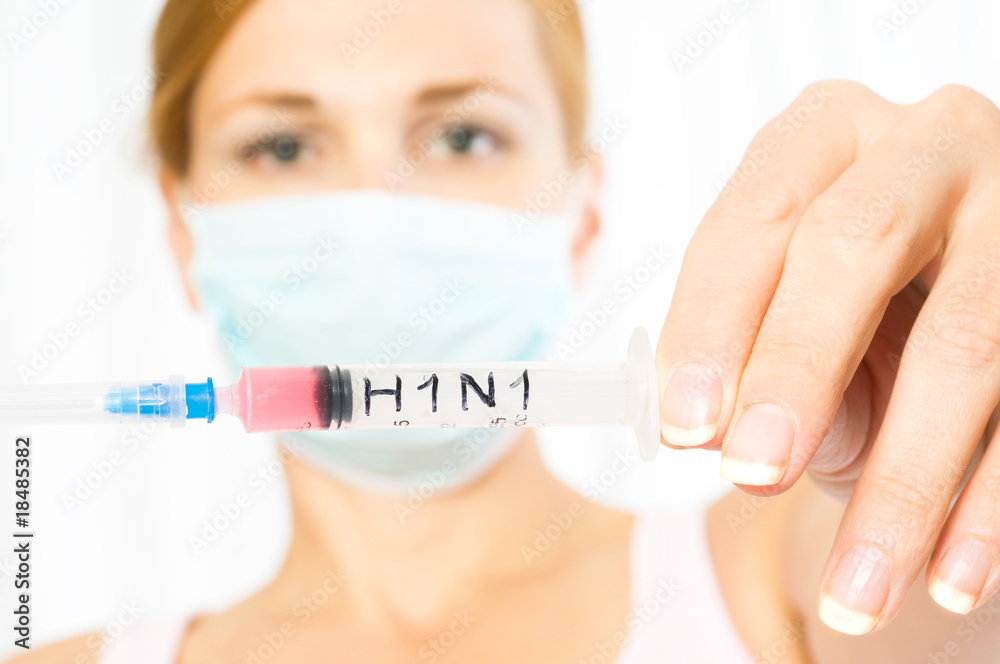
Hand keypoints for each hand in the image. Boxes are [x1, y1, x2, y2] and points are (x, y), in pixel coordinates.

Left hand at [654, 80, 999, 634]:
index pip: (755, 217)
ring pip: (969, 341)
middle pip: (857, 242)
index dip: (713, 321)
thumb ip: (748, 357)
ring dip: (905, 480)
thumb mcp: (790, 313)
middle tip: (751, 475)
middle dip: (798, 368)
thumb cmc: (847, 306)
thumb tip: (705, 430)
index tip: (685, 427)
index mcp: (826, 134)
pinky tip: (950, 575)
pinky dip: (988, 505)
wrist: (948, 304)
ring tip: (854, 588)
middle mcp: (929, 145)